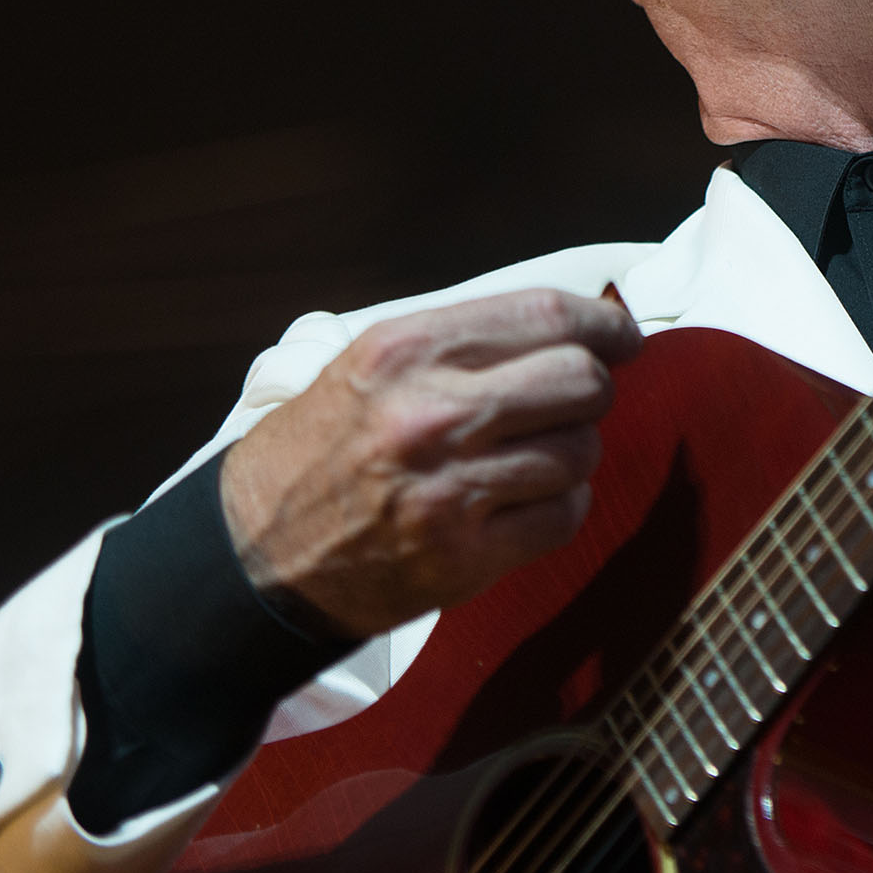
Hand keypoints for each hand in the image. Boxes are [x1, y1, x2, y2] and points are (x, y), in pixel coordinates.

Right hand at [219, 288, 643, 636]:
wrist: (250, 554)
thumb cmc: (320, 450)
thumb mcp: (373, 364)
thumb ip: (467, 343)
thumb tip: (577, 328)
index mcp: (408, 349)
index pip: (547, 314)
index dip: (605, 324)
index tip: (622, 337)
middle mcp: (431, 413)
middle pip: (581, 382)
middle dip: (594, 391)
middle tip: (576, 403)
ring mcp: (449, 488)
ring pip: (580, 453)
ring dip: (572, 455)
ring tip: (529, 459)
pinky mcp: (462, 557)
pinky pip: (562, 517)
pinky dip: (558, 509)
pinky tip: (522, 505)